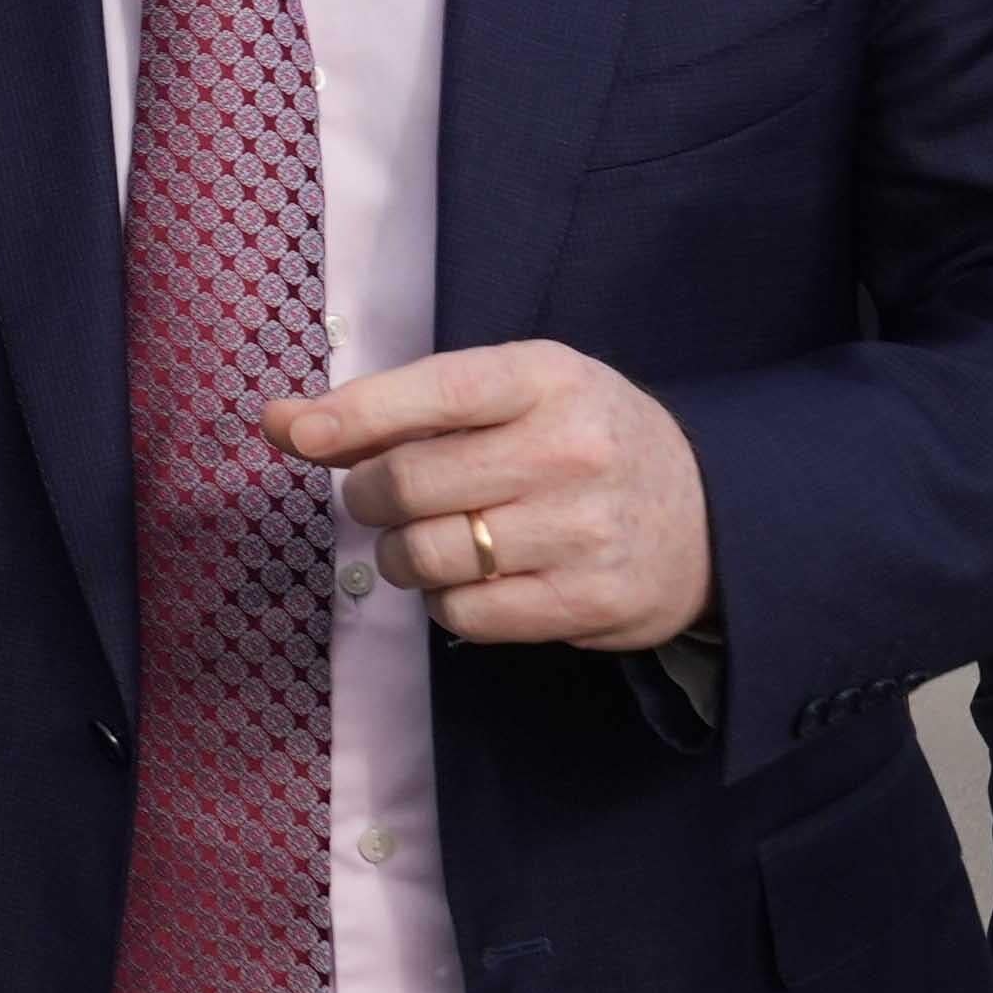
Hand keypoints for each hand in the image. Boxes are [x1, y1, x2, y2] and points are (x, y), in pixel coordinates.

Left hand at [268, 341, 714, 652]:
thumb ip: (396, 406)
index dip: (350, 415)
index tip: (295, 431)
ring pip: (429, 555)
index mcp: (546, 378)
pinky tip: (467, 580)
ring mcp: (586, 531)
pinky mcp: (593, 603)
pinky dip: (444, 603)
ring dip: (398, 556)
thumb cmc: (582, 440)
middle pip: (410, 482)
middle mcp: (571, 449)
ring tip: (419, 542)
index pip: (431, 391)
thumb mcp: (509, 395)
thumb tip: (280, 421)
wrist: (712, 515)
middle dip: (368, 496)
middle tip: (378, 500)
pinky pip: (466, 614)